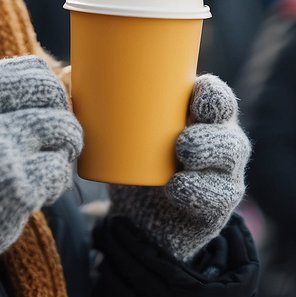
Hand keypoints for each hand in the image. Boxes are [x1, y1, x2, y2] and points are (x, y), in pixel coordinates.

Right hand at [0, 56, 82, 261]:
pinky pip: (59, 170)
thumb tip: (53, 79)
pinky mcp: (19, 190)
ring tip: (52, 157)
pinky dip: (57, 178)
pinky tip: (41, 187)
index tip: (46, 103)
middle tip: (56, 131)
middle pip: (48, 92)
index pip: (25, 68)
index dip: (46, 84)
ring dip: (66, 144)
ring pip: (62, 128)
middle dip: (61, 110)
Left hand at [107, 74, 249, 262]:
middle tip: (180, 134)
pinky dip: (197, 190)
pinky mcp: (218, 203)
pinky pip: (217, 195)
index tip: (192, 89)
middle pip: (228, 120)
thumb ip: (101, 106)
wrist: (144, 222)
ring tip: (181, 151)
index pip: (216, 95)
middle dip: (209, 119)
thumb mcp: (123, 134)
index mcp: (200, 115)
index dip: (210, 90)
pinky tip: (179, 187)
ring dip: (206, 149)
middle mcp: (221, 137)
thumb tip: (65, 74)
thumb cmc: (135, 162)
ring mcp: (224, 171)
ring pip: (229, 153)